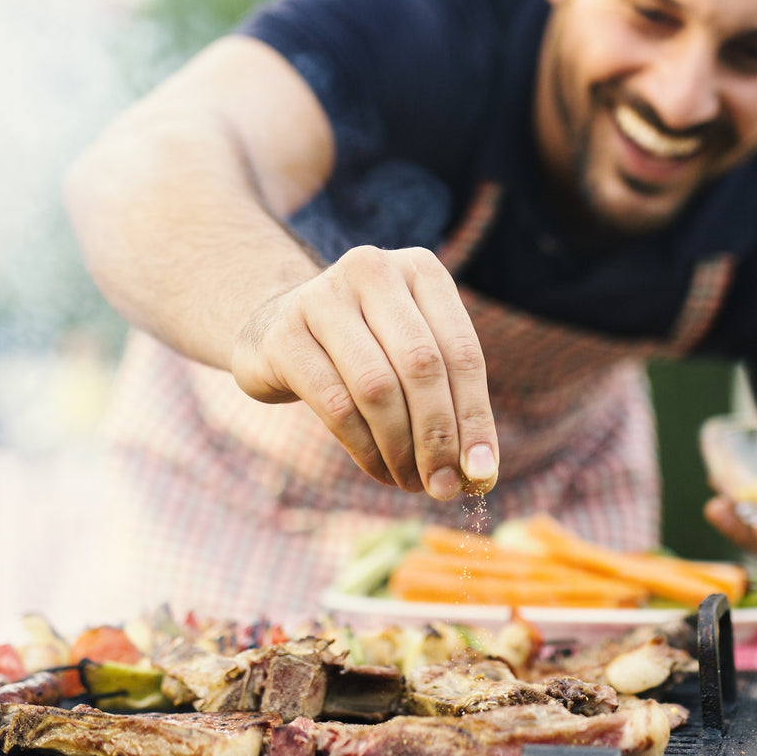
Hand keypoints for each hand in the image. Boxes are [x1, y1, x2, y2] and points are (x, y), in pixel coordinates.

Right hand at [231, 244, 499, 500]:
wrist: (275, 330)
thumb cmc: (364, 348)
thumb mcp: (411, 356)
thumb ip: (450, 401)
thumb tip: (479, 472)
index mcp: (420, 268)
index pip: (462, 351)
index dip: (475, 417)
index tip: (482, 472)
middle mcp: (373, 269)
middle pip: (422, 367)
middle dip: (438, 437)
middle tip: (443, 486)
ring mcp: (322, 297)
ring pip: (378, 387)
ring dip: (400, 448)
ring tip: (410, 482)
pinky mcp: (283, 335)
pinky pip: (336, 404)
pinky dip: (364, 448)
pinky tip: (378, 469)